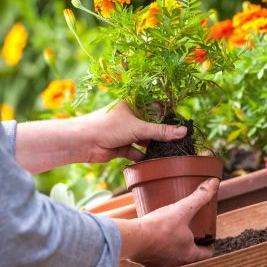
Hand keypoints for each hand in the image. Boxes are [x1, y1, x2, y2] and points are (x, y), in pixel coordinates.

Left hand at [15, 101, 186, 172]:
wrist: (82, 142)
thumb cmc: (108, 126)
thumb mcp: (138, 127)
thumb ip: (161, 131)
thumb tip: (183, 132)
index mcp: (133, 104)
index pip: (156, 108)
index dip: (169, 116)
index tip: (183, 124)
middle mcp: (130, 117)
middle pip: (152, 125)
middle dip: (163, 134)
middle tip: (180, 140)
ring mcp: (126, 132)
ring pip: (146, 139)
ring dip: (155, 146)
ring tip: (170, 152)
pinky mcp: (122, 147)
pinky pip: (138, 152)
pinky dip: (145, 157)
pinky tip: (155, 161)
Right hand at [114, 178, 217, 266]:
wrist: (131, 239)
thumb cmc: (158, 227)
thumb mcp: (182, 209)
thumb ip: (199, 196)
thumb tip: (215, 182)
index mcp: (190, 256)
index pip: (206, 254)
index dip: (209, 245)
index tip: (208, 238)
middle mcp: (177, 265)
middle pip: (190, 258)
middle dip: (192, 248)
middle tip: (191, 235)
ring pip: (174, 261)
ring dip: (175, 251)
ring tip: (173, 237)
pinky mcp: (147, 265)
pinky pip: (157, 260)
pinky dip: (158, 252)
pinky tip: (154, 242)